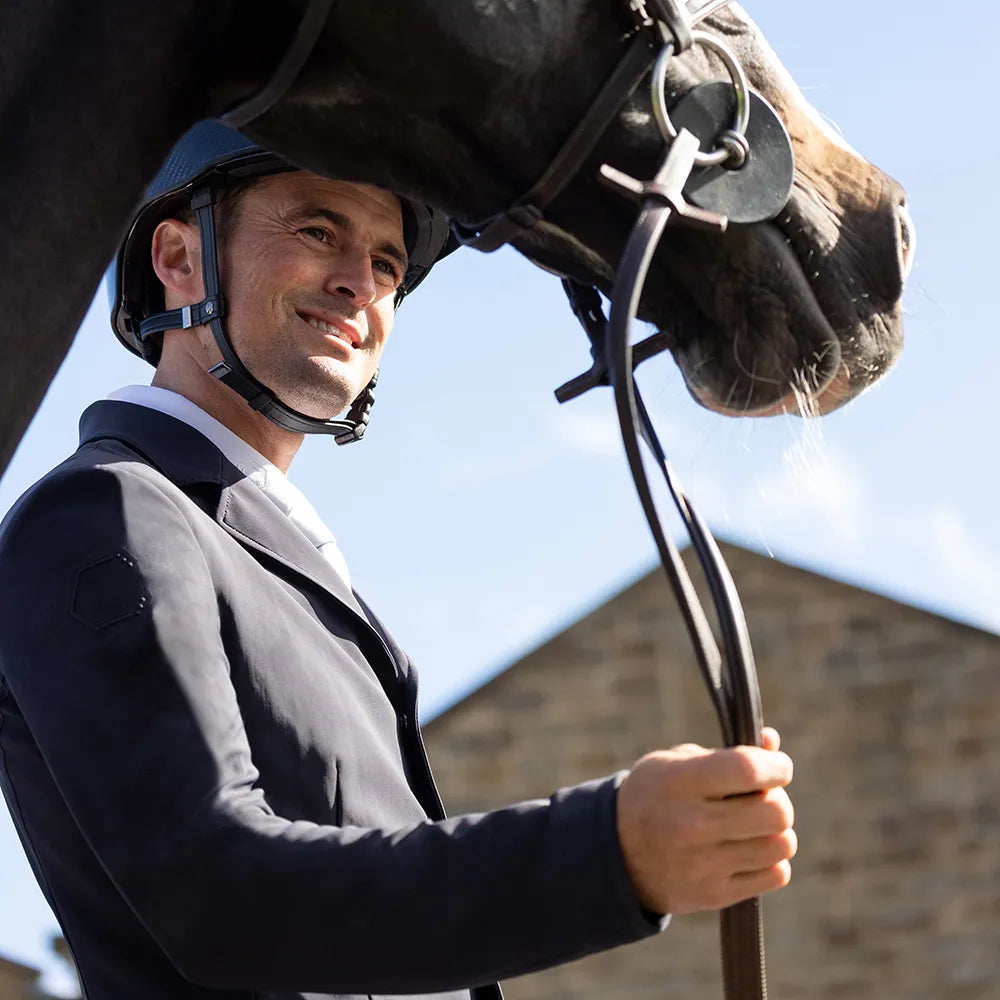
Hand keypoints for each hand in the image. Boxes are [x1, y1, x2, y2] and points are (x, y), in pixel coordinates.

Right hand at [616, 727, 794, 914]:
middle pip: (775, 812)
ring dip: (776, 831)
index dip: (775, 766)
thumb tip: (772, 743)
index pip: (747, 770)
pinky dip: (771, 860)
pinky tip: (748, 848)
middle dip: (777, 799)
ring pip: (781, 845)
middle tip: (761, 797)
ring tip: (753, 824)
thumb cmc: (656, 795)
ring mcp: (704, 865)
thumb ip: (727, 754)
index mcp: (679, 782)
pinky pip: (775, 875)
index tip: (777, 766)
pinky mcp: (715, 895)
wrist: (617, 854)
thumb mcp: (677, 762)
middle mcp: (691, 825)